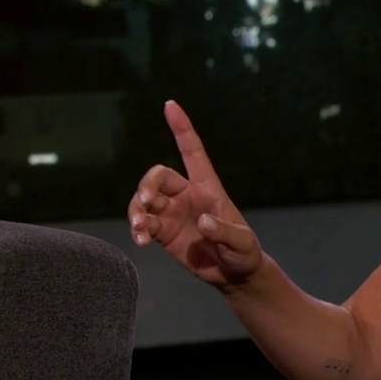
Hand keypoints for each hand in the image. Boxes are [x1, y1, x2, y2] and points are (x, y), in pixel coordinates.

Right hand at [127, 101, 263, 289]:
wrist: (234, 274)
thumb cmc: (244, 252)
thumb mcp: (242, 243)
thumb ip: (224, 231)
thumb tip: (201, 221)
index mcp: (208, 188)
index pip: (192, 151)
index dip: (182, 128)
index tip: (170, 104)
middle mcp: (187, 195)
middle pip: (159, 176)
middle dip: (148, 184)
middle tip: (148, 202)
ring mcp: (172, 213)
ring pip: (144, 199)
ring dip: (137, 210)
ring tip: (140, 229)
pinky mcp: (163, 232)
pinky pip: (142, 223)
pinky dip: (137, 229)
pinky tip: (141, 241)